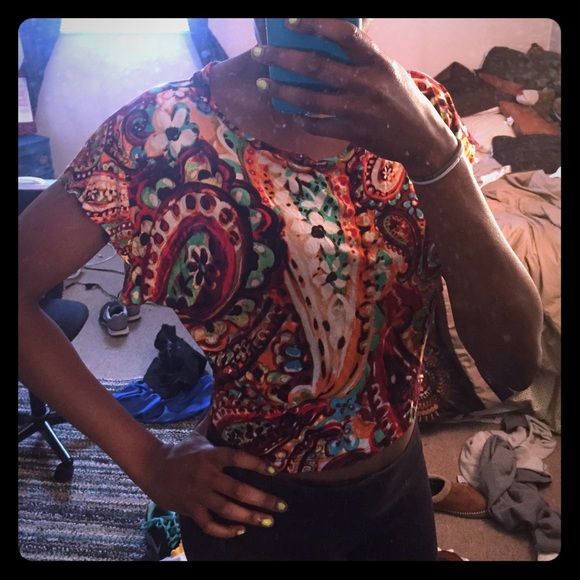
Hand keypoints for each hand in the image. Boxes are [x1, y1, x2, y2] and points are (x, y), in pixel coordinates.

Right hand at [139, 431, 287, 538]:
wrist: (152, 468)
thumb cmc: (180, 451)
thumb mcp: (197, 435)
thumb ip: (212, 421)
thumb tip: (221, 399)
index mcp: (210, 455)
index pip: (237, 457)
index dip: (257, 464)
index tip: (275, 470)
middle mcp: (206, 475)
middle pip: (237, 490)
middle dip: (262, 499)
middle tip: (282, 506)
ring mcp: (198, 495)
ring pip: (227, 510)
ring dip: (250, 517)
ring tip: (268, 520)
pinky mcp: (190, 510)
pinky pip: (209, 525)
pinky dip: (225, 530)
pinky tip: (240, 529)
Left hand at [252, 18, 457, 173]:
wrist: (420, 138)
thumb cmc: (402, 99)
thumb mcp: (388, 70)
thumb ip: (362, 58)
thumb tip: (330, 40)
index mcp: (377, 61)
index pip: (344, 35)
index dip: (314, 24)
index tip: (289, 21)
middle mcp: (367, 83)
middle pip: (316, 66)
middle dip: (282, 57)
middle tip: (260, 53)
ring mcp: (358, 110)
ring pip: (310, 99)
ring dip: (282, 90)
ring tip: (263, 84)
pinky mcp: (352, 132)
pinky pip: (318, 124)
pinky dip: (302, 119)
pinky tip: (293, 113)